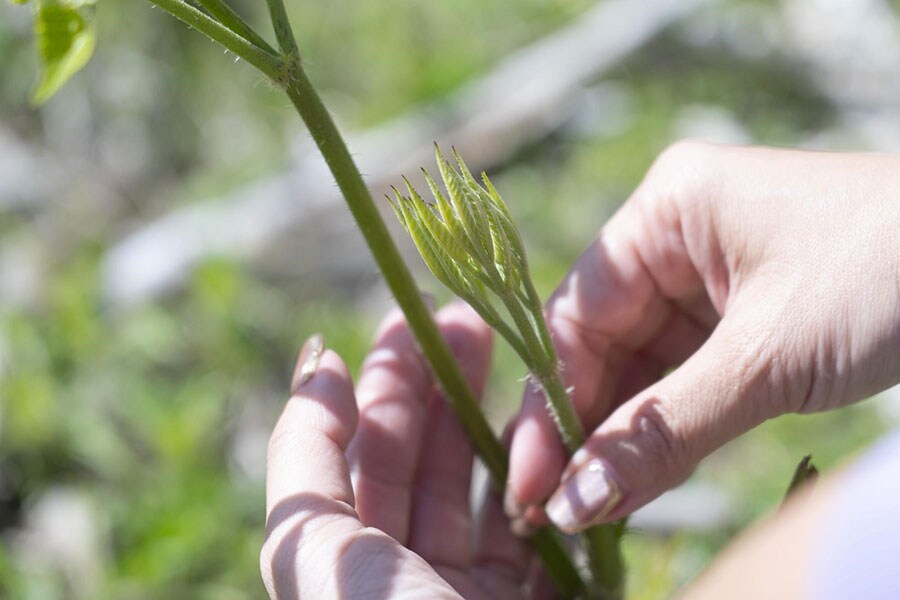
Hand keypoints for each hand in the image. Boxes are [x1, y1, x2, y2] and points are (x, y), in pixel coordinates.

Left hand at [261, 303, 547, 598]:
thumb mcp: (316, 542)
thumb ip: (309, 450)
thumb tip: (322, 359)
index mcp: (346, 563)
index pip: (368, 452)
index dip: (389, 381)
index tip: (416, 316)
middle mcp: (404, 575)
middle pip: (428, 465)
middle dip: (449, 388)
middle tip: (473, 319)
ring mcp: (466, 594)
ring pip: (487, 496)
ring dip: (508, 433)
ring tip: (530, 370)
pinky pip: (541, 539)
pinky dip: (549, 492)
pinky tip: (556, 440)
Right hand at [505, 141, 899, 532]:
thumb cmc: (890, 278)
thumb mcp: (767, 360)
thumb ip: (663, 432)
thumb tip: (573, 502)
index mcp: (667, 210)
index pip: (577, 313)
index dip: (549, 401)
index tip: (531, 480)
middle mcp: (676, 239)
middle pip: (601, 344)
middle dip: (583, 428)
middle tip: (553, 510)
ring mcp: (710, 280)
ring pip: (641, 369)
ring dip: (622, 438)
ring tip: (589, 511)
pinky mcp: (743, 320)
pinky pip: (686, 380)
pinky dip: (668, 431)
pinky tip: (637, 484)